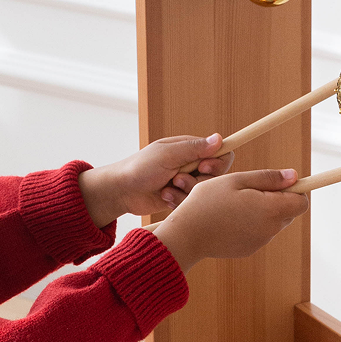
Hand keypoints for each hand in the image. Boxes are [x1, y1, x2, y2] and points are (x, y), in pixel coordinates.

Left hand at [78, 136, 234, 227]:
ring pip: (203, 191)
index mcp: (189, 149)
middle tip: (178, 179)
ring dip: (185, 191)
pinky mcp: (180, 197)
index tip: (203, 167)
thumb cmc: (140, 167)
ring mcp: (185, 181)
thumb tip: (219, 139)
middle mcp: (190, 164)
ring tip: (167, 187)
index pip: (219, 152)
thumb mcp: (168, 154)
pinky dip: (178, 200)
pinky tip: (164, 196)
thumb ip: (194, 148)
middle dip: (198, 180)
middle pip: (215, 175)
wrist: (121, 191)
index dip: (216, 162)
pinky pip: (191, 202)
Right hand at [152, 168, 308, 271]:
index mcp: (270, 210)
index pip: (302, 202)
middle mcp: (270, 229)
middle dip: (275, 200)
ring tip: (233, 205)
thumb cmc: (207, 203)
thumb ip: (268, 178)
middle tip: (247, 191)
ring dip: (261, 212)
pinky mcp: (248, 250)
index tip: (275, 183)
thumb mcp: (236, 180)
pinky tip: (228, 219)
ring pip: (272, 222)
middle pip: (288, 212)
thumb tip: (294, 176)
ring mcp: (259, 242)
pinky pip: (258, 233)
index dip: (293, 190)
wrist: (186, 236)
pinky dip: (249, 224)